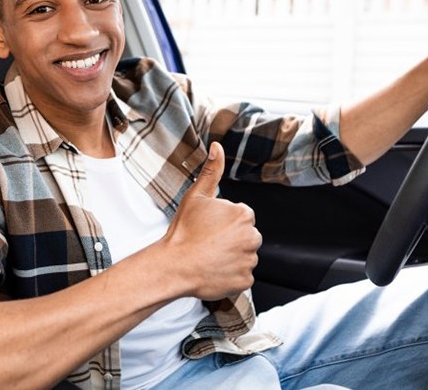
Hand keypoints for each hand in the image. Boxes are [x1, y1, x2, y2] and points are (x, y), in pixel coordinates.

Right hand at [162, 142, 261, 300]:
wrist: (174, 265)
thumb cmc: (184, 230)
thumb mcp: (196, 196)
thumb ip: (211, 171)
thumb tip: (217, 147)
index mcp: (243, 214)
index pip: (242, 216)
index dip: (224, 221)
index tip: (209, 227)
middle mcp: (252, 237)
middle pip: (246, 235)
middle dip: (231, 238)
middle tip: (208, 242)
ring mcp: (249, 260)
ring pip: (244, 255)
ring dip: (232, 256)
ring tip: (209, 256)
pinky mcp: (245, 281)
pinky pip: (242, 275)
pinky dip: (230, 274)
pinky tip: (213, 269)